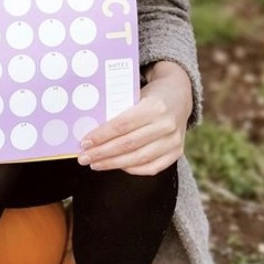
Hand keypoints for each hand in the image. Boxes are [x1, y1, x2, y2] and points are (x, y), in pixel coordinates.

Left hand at [77, 61, 192, 175]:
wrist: (179, 97)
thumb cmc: (150, 95)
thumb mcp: (135, 94)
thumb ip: (118, 111)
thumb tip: (90, 132)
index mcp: (154, 106)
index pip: (122, 125)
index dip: (101, 136)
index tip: (84, 143)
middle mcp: (166, 125)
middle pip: (128, 144)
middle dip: (102, 153)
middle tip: (84, 157)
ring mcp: (174, 140)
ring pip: (138, 158)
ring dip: (113, 164)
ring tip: (95, 164)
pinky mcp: (177, 152)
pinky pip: (152, 168)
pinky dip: (131, 169)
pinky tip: (117, 166)